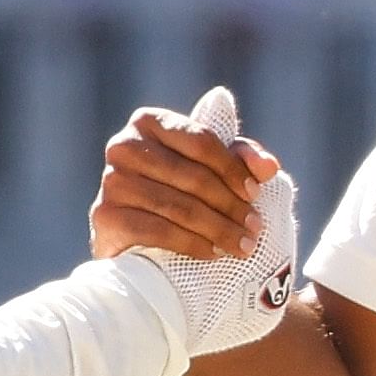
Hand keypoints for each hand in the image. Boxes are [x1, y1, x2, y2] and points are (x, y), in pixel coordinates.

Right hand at [93, 104, 277, 261]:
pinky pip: (156, 231)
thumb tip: (269, 166)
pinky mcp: (105, 216)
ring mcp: (111, 181)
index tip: (256, 194)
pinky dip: (190, 243)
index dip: (233, 169)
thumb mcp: (213, 171)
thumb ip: (242, 161)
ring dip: (217, 228)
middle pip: (192, 175)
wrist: (137, 244)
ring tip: (242, 246)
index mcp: (149, 122)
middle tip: (255, 228)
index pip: (201, 141)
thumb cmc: (180, 196)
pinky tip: (212, 253)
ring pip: (178, 205)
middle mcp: (124, 146)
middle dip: (230, 205)